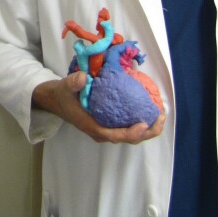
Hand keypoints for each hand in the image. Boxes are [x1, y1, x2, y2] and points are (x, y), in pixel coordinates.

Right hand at [32, 71, 165, 143]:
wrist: (56, 99)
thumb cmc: (63, 94)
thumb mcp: (65, 86)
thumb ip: (73, 83)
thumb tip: (84, 78)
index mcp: (92, 126)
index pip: (115, 135)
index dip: (131, 133)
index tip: (144, 123)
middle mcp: (101, 132)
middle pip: (128, 138)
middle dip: (147, 132)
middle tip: (161, 118)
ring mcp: (106, 129)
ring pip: (130, 135)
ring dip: (147, 128)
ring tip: (161, 115)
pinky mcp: (109, 124)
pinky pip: (127, 127)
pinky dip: (141, 122)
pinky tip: (149, 110)